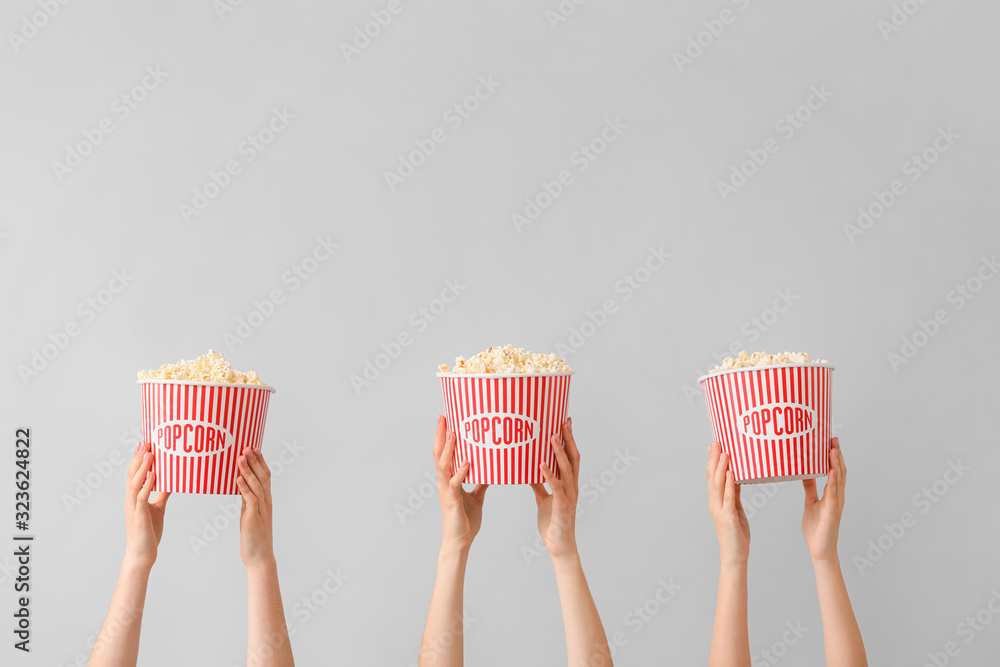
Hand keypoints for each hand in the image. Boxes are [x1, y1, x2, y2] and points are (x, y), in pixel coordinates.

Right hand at [124, 442, 169, 569]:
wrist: (143, 554)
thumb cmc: (149, 533)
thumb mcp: (158, 509)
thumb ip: (162, 495)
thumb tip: (171, 481)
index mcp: (134, 498)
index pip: (135, 474)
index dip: (138, 459)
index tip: (144, 444)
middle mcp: (131, 500)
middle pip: (133, 475)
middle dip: (138, 458)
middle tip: (144, 441)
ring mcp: (133, 507)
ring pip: (135, 483)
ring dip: (143, 467)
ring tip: (150, 453)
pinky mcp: (139, 516)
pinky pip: (142, 497)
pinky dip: (148, 484)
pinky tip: (154, 475)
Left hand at [237, 447, 275, 569]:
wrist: (260, 558)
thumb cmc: (254, 539)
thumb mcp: (250, 515)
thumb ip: (248, 501)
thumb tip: (241, 486)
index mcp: (266, 501)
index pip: (265, 476)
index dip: (261, 461)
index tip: (254, 448)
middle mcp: (266, 503)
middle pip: (262, 477)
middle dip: (255, 461)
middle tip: (247, 446)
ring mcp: (261, 511)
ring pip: (257, 486)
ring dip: (248, 470)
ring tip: (240, 457)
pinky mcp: (253, 519)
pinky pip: (250, 500)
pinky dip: (244, 488)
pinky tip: (237, 478)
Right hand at [433, 416, 487, 552]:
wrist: (460, 541)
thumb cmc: (466, 521)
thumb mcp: (477, 497)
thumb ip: (481, 482)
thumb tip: (491, 470)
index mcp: (448, 480)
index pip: (444, 454)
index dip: (443, 437)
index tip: (446, 420)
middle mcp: (444, 482)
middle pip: (439, 454)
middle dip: (440, 435)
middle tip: (442, 417)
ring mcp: (446, 491)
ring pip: (444, 465)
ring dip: (448, 448)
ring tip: (453, 433)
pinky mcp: (452, 501)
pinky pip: (455, 483)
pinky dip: (461, 471)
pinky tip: (467, 462)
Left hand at [530, 417, 579, 559]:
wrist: (559, 544)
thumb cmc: (553, 523)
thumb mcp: (544, 500)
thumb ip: (540, 486)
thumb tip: (531, 473)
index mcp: (568, 484)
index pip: (571, 458)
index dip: (569, 440)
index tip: (565, 423)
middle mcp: (572, 487)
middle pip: (573, 458)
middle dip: (569, 439)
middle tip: (563, 422)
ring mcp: (568, 496)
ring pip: (566, 469)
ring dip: (559, 453)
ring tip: (552, 437)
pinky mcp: (561, 506)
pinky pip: (555, 487)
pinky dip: (548, 475)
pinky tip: (540, 465)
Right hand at [706, 441, 749, 566]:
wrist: (735, 556)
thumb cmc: (736, 534)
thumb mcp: (736, 509)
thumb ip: (734, 494)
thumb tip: (737, 476)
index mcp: (715, 501)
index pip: (712, 477)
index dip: (712, 460)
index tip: (714, 445)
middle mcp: (714, 503)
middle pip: (712, 477)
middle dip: (714, 459)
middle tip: (716, 442)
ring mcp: (720, 510)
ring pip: (719, 485)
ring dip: (721, 468)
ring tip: (725, 453)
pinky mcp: (728, 517)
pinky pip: (729, 498)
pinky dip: (730, 485)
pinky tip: (732, 474)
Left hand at [802, 437, 846, 561]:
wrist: (819, 548)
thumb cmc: (817, 527)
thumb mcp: (811, 502)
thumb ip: (810, 488)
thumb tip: (805, 473)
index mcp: (832, 493)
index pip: (835, 470)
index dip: (834, 455)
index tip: (830, 439)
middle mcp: (837, 496)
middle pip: (839, 471)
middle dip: (837, 454)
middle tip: (833, 438)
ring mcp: (836, 504)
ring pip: (838, 480)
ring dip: (836, 464)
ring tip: (833, 449)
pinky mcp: (832, 512)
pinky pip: (833, 495)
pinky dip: (833, 482)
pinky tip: (831, 471)